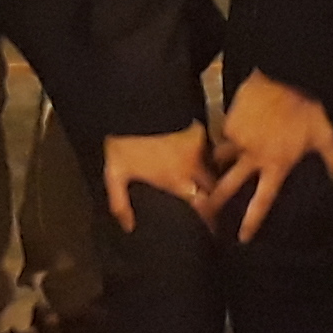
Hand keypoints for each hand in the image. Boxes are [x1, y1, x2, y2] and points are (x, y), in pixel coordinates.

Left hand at [102, 124, 216, 233]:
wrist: (132, 104)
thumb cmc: (124, 140)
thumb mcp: (114, 174)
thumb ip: (120, 204)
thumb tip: (128, 226)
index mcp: (176, 181)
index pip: (204, 207)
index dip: (210, 219)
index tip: (212, 228)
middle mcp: (192, 166)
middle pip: (215, 188)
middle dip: (217, 199)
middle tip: (216, 207)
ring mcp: (197, 146)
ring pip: (215, 167)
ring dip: (215, 177)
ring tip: (215, 184)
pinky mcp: (197, 128)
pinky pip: (210, 147)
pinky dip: (211, 155)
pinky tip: (208, 158)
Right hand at [211, 71, 332, 244]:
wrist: (283, 73)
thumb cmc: (306, 106)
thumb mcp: (324, 132)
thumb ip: (331, 156)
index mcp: (276, 164)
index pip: (262, 200)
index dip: (251, 221)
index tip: (241, 238)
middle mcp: (253, 156)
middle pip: (229, 185)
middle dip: (215, 200)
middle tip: (204, 212)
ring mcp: (237, 138)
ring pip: (220, 156)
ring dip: (216, 163)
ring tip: (210, 167)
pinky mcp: (229, 120)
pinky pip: (225, 131)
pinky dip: (228, 132)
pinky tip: (233, 127)